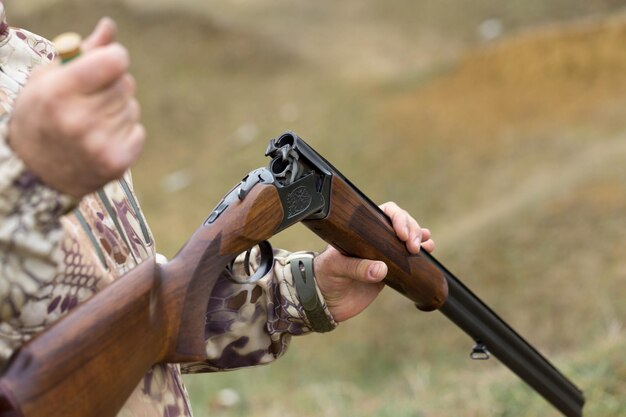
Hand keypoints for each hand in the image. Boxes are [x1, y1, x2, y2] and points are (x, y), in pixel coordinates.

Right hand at [8, 18, 144, 197]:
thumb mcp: (47, 79)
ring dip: (118, 109)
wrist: (34, 174)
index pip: (114, 60)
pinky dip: (125, 131)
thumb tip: (110, 27)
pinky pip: (138, 130)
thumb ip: (82, 52)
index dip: (113, 57)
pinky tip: (100, 139)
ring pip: (132, 107)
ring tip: (91, 122)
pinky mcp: (117, 163)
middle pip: (126, 83)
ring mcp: (100, 144)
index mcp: (58, 93)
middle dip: (112, 85)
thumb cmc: (40, 117)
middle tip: (89, 99)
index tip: (106, 62)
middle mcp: (79, 120)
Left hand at [313, 202, 434, 321]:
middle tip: (413, 245)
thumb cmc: (324, 278)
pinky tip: (429, 249)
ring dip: (420, 237)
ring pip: (407, 237)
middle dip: (412, 229)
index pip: (383, 213)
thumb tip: (382, 269)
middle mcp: (373, 238)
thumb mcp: (336, 269)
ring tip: (425, 245)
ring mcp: (383, 253)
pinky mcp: (390, 269)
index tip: (401, 234)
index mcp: (359, 230)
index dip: (397, 218)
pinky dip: (421, 251)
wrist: (325, 303)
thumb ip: (356, 268)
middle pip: (400, 222)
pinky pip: (409, 257)